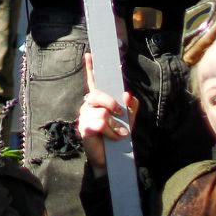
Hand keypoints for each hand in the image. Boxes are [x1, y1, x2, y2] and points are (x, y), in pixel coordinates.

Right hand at [77, 51, 135, 168]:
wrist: (112, 161)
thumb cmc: (118, 139)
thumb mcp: (128, 121)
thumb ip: (130, 107)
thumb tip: (127, 94)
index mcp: (99, 102)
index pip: (94, 82)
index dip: (91, 68)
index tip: (90, 54)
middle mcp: (89, 107)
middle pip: (98, 94)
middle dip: (112, 103)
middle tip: (120, 114)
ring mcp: (85, 117)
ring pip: (103, 112)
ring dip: (115, 125)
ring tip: (117, 134)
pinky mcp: (85, 128)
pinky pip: (101, 123)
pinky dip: (111, 132)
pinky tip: (112, 138)